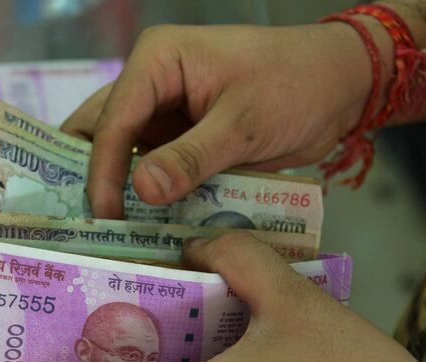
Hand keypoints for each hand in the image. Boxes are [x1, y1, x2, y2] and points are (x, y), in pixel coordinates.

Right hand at [62, 24, 374, 217]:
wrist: (339, 87)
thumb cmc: (296, 84)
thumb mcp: (242, 123)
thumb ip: (191, 157)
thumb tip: (141, 190)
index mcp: (157, 61)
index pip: (113, 120)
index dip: (102, 172)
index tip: (104, 218)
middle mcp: (152, 85)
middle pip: (102, 133)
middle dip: (92, 178)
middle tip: (85, 227)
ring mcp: (166, 115)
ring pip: (125, 157)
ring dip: (119, 192)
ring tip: (109, 235)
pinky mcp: (184, 141)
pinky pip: (156, 172)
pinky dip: (150, 198)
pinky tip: (143, 229)